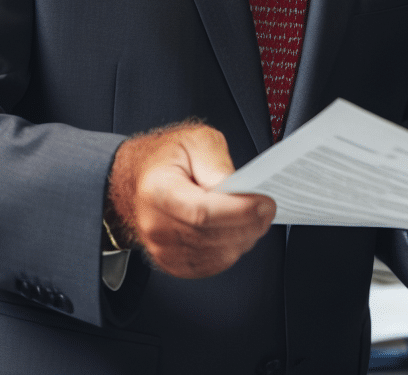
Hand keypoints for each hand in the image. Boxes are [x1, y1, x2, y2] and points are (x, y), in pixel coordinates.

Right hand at [107, 121, 275, 278]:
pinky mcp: (172, 263)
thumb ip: (215, 161)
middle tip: (268, 209)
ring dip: (243, 239)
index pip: (201, 212)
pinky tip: (240, 233)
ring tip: (256, 218)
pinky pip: (209, 266)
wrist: (138, 179)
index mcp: (158, 190)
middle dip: (249, 224)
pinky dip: (231, 251)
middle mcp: (156, 225)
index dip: (238, 210)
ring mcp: (162, 248)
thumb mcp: (195, 140)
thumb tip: (234, 185)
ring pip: (214, 255)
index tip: (263, 203)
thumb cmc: (166, 159)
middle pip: (212, 236)